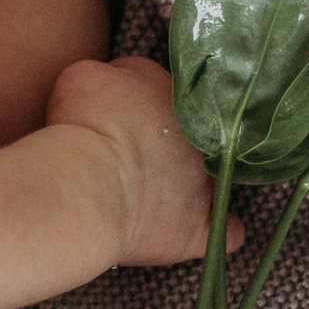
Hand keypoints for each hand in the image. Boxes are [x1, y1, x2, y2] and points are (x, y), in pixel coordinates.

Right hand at [44, 54, 233, 268]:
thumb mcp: (86, 77)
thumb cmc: (82, 126)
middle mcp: (200, 136)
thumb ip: (110, 75)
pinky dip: (217, 231)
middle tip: (128, 154)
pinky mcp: (197, 228)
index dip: (132, 105)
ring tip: (156, 192)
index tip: (110, 118)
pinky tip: (197, 229)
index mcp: (174, 95)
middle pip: (188, 134)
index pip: (160, 92)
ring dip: (189, 181)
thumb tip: (114, 86)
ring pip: (210, 176)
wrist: (91, 183)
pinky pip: (225, 233)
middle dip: (164, 141)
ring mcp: (204, 184)